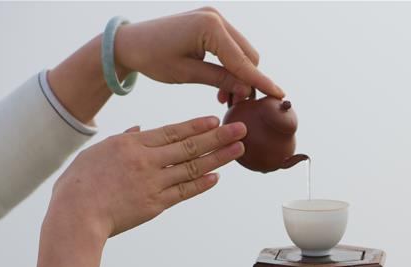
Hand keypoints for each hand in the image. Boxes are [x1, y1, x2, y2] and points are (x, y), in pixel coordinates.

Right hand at [35, 116, 245, 266]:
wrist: (76, 216)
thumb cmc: (79, 184)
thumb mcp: (96, 152)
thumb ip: (122, 139)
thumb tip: (139, 128)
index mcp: (130, 144)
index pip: (171, 131)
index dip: (195, 125)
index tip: (215, 120)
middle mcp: (146, 161)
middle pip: (188, 146)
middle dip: (218, 136)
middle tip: (241, 129)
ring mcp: (153, 183)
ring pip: (192, 167)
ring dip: (218, 158)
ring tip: (238, 149)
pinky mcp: (156, 204)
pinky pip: (184, 192)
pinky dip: (202, 184)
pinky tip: (217, 177)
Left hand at [115, 7, 283, 101]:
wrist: (131, 42)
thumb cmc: (152, 57)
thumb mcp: (187, 74)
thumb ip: (219, 80)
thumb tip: (246, 90)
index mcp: (209, 28)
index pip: (242, 61)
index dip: (260, 81)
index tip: (279, 96)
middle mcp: (215, 18)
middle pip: (248, 55)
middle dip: (247, 81)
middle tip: (236, 104)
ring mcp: (214, 18)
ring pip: (242, 52)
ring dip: (240, 75)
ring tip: (227, 97)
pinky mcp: (211, 22)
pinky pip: (231, 47)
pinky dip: (231, 65)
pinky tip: (222, 84)